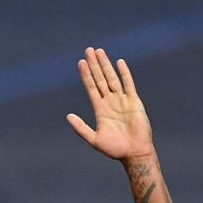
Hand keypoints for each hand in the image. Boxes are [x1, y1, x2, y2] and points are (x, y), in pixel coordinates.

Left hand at [66, 47, 154, 161]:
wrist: (134, 153)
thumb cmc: (115, 149)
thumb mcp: (94, 139)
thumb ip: (81, 128)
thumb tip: (68, 116)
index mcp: (100, 110)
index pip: (91, 87)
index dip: (86, 75)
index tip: (81, 62)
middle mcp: (110, 102)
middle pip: (100, 79)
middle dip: (94, 64)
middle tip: (88, 50)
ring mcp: (122, 101)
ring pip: (112, 78)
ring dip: (106, 65)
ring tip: (99, 52)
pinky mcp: (134, 102)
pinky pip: (129, 85)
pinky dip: (124, 73)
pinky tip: (119, 62)